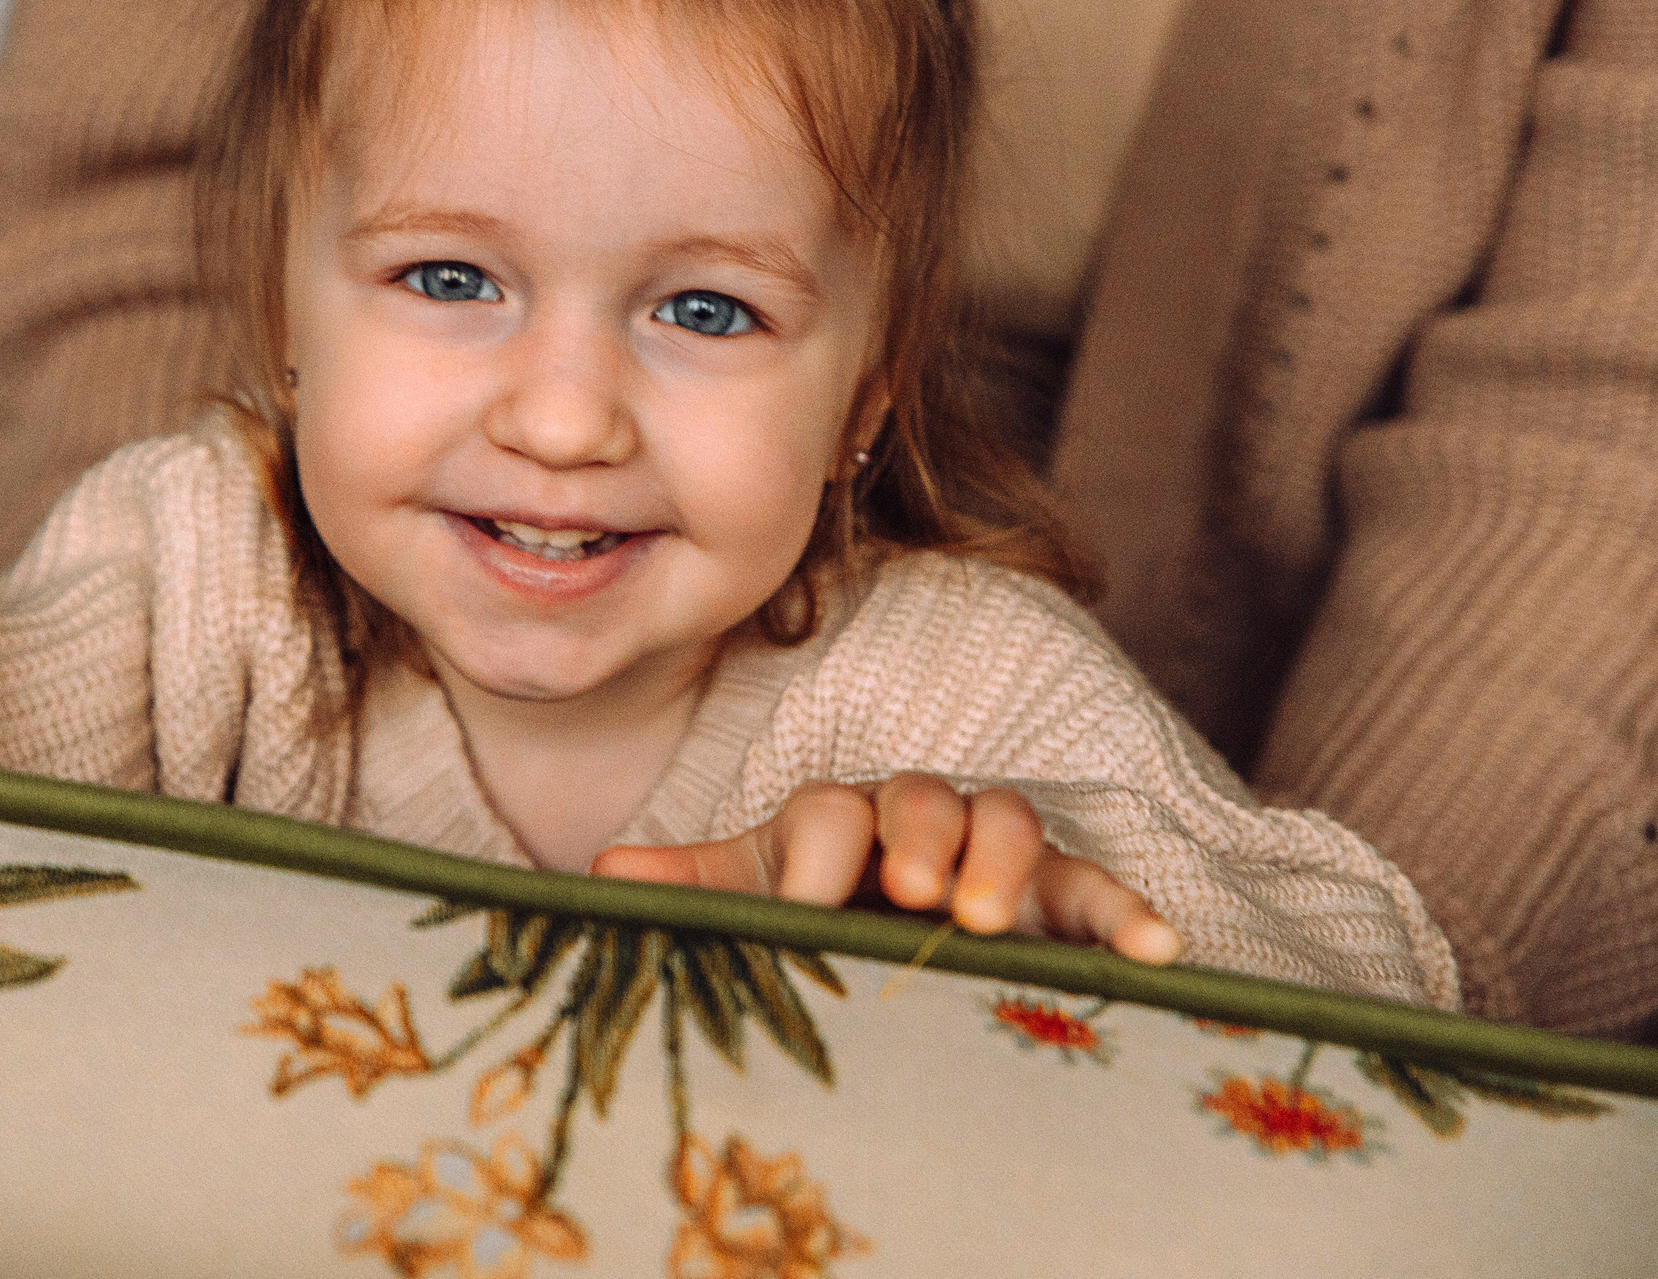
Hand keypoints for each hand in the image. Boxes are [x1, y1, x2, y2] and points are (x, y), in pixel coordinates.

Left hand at [590, 773, 1181, 964]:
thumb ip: (691, 890)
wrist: (890, 959)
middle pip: (924, 798)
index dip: (820, 851)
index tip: (804, 906)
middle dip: (919, 835)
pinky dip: (1130, 915)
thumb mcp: (750, 905)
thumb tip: (599, 874)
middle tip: (910, 891)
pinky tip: (1158, 950)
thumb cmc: (812, 924)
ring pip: (1010, 821)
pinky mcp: (1064, 903)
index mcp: (836, 823)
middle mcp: (918, 824)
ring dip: (1003, 862)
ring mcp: (997, 858)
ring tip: (987, 923)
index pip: (830, 813)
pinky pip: (1102, 895)